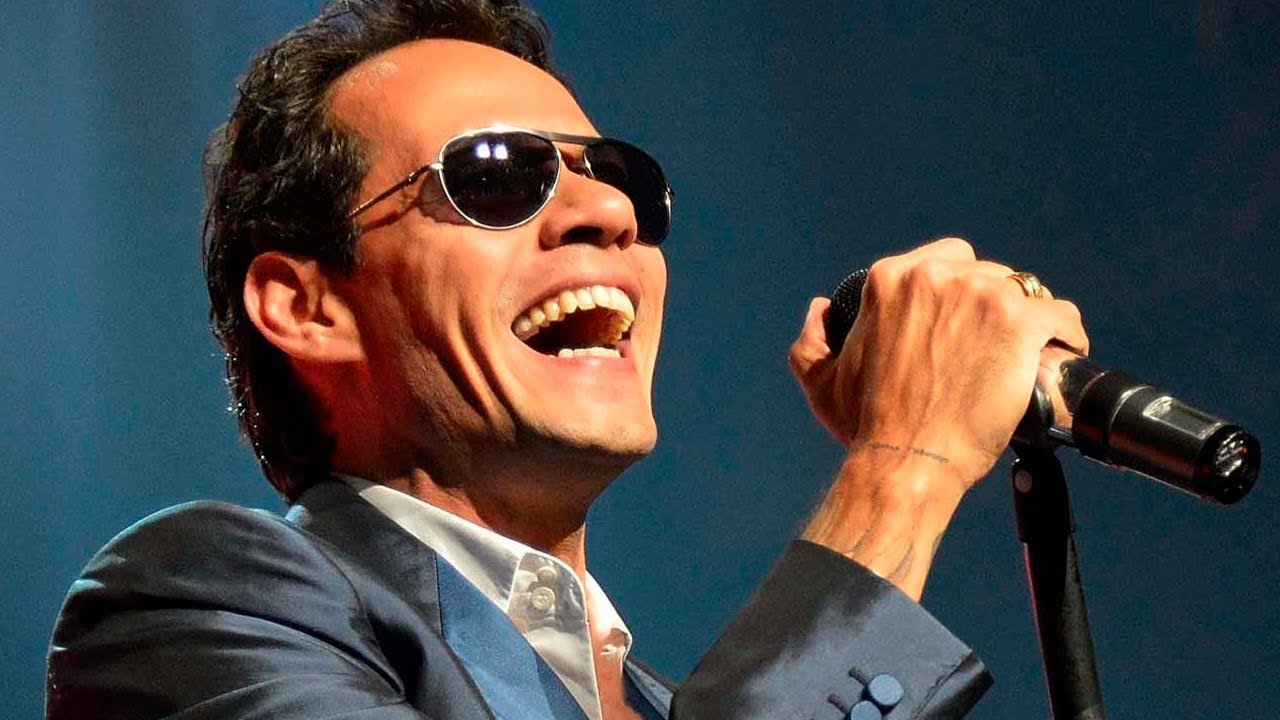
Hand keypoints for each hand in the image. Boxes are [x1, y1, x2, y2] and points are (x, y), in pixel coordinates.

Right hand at [791, 237, 1087, 487]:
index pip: (945, 261)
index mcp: (890, 279)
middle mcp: (936, 276)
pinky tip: (1061, 354)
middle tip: (995, 346)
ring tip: (1031, 353)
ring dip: (1030, 318)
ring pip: (1026, 291)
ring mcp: (981, 296)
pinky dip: (1066, 335)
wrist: (905, 462)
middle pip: (987, 274)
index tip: (965, 323)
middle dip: (993, 306)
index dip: (959, 293)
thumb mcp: (821, 380)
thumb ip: (812, 339)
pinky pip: (1060, 316)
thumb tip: (820, 309)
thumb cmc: (867, 427)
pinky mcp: (1020, 324)